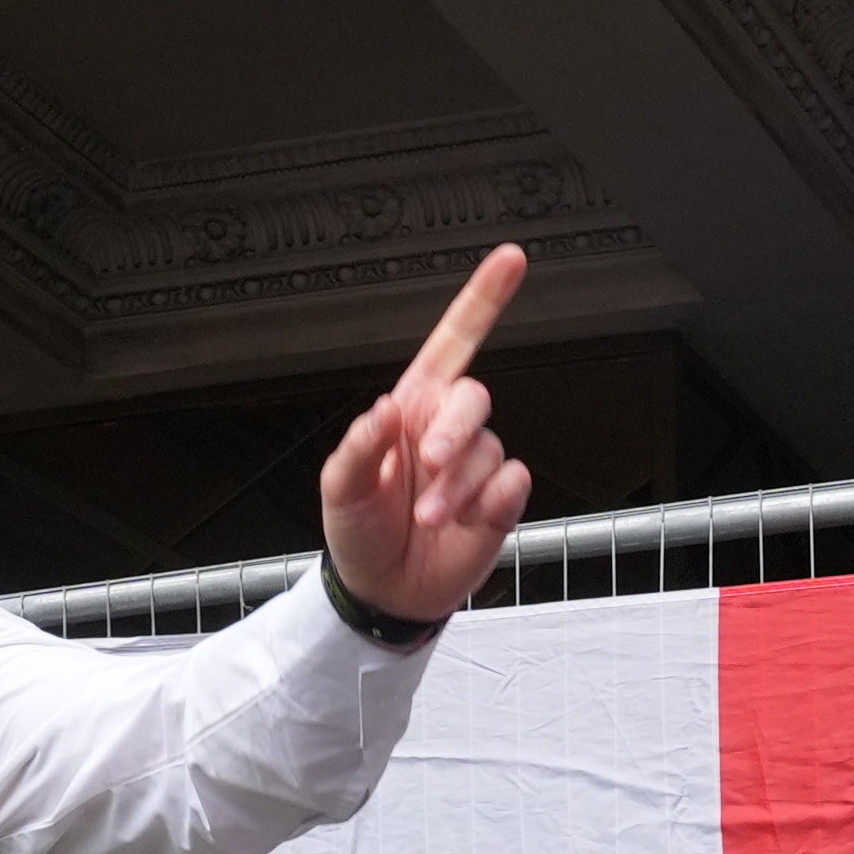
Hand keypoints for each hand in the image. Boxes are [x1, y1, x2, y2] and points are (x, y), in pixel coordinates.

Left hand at [322, 245, 532, 627]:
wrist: (383, 593)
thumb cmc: (358, 533)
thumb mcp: (339, 488)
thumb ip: (359, 447)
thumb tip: (385, 410)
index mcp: (411, 410)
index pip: (453, 343)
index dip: (482, 301)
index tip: (511, 260)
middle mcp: (448, 429)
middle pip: (474, 398)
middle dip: (455, 432)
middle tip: (430, 465)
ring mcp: (476, 465)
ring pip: (490, 450)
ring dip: (460, 487)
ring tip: (431, 518)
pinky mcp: (500, 502)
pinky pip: (514, 484)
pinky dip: (493, 502)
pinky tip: (470, 520)